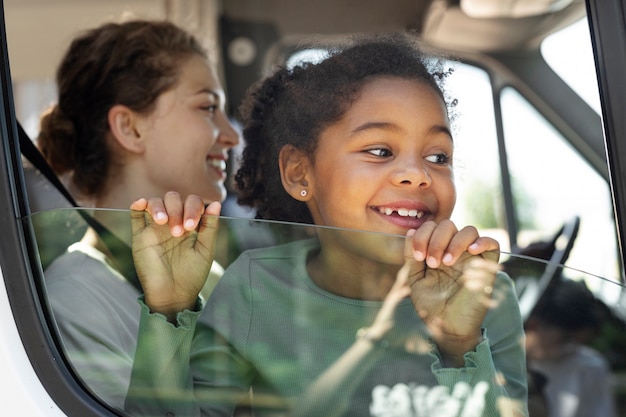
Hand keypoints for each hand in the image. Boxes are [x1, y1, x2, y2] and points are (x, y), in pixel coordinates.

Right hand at [130, 191, 220, 320]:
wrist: (173, 294)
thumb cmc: (192, 274)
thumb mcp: (205, 250)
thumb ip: (210, 226)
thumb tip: (217, 203)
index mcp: (191, 223)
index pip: (192, 202)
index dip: (193, 208)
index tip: (192, 226)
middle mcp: (173, 222)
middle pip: (173, 198)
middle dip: (177, 209)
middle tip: (179, 232)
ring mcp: (156, 227)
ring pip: (155, 203)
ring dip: (160, 207)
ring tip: (164, 223)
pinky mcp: (140, 235)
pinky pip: (135, 215)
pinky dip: (138, 205)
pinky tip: (141, 204)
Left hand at [403, 220, 499, 365]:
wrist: (447, 328)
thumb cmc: (430, 305)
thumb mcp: (414, 278)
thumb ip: (411, 256)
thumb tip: (410, 232)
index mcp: (436, 251)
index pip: (432, 227)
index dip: (423, 234)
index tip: (418, 255)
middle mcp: (454, 251)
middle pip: (449, 225)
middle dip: (436, 240)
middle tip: (432, 262)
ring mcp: (471, 258)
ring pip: (469, 231)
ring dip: (455, 242)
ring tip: (446, 262)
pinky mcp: (487, 267)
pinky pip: (493, 244)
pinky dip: (482, 241)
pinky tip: (470, 251)